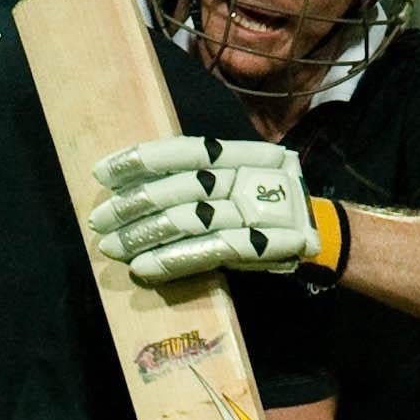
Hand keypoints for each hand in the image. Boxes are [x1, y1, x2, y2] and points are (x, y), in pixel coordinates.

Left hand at [89, 137, 316, 281]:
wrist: (321, 231)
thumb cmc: (266, 201)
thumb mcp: (239, 174)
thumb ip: (200, 175)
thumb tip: (138, 184)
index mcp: (239, 154)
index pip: (184, 151)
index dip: (142, 160)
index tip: (103, 172)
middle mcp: (246, 178)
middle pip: (180, 188)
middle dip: (134, 205)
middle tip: (99, 220)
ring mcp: (253, 212)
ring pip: (188, 221)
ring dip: (144, 235)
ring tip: (111, 246)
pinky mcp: (258, 247)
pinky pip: (208, 252)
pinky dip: (172, 260)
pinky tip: (144, 268)